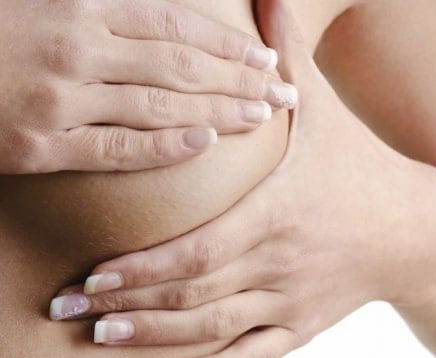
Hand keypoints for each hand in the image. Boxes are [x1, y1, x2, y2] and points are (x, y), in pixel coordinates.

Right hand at [0, 0, 297, 173]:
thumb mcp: (47, 1)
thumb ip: (108, 10)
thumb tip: (165, 19)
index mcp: (77, 5)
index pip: (176, 24)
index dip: (228, 43)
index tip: (266, 58)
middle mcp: (74, 48)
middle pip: (180, 65)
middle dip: (240, 79)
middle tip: (282, 93)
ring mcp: (56, 98)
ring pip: (158, 106)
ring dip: (218, 112)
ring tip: (259, 116)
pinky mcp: (36, 145)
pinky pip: (116, 148)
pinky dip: (163, 146)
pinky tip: (204, 144)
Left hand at [51, 0, 430, 357]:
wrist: (418, 231)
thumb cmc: (364, 169)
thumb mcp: (327, 115)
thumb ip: (290, 61)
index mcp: (278, 212)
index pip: (196, 248)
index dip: (140, 267)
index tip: (89, 276)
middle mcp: (281, 262)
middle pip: (193, 293)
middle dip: (126, 303)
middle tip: (65, 310)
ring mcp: (294, 299)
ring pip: (216, 327)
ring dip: (156, 335)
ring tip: (102, 339)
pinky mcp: (307, 324)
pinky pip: (258, 356)